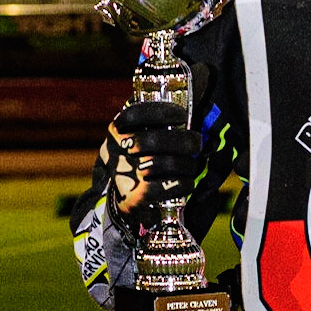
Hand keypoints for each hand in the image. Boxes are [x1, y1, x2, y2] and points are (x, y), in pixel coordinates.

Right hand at [100, 100, 200, 225]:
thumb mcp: (140, 136)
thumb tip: (194, 109)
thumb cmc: (141, 160)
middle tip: (196, 143)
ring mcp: (121, 177)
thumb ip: (158, 124)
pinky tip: (187, 182)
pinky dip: (182, 184)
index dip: (162, 112)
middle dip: (182, 140)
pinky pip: (163, 189)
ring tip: (191, 165)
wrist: (122, 199)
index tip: (182, 115)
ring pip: (160, 165)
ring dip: (186, 164)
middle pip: (151, 141)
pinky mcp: (131, 201)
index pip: (134, 115)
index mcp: (117, 131)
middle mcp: (114, 152)